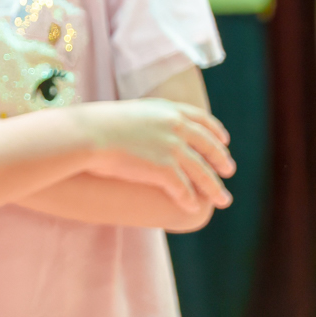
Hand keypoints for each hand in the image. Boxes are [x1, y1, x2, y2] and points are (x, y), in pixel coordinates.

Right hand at [75, 98, 235, 212]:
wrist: (86, 135)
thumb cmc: (96, 125)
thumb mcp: (128, 114)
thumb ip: (145, 121)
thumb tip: (143, 129)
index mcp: (168, 110)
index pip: (201, 120)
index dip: (215, 132)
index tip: (224, 141)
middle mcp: (176, 127)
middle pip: (208, 147)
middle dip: (221, 160)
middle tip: (229, 171)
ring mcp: (172, 148)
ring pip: (202, 172)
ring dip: (214, 187)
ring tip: (222, 199)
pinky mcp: (164, 169)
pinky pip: (184, 188)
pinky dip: (190, 198)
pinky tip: (193, 206)